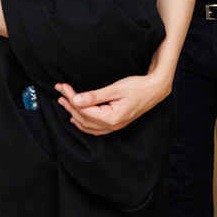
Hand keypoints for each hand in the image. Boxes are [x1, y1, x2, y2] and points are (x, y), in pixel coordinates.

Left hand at [55, 74, 171, 135]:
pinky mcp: (116, 123)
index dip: (71, 98)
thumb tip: (75, 100)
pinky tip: (76, 118)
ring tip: (63, 102)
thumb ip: (94, 96)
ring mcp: (114, 126)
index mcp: (111, 117)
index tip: (63, 87)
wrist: (155, 89)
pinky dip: (83, 123)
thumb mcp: (115, 89)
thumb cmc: (138, 87)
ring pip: (87, 125)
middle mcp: (112, 125)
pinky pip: (94, 128)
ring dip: (73, 114)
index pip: (84, 110)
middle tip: (60, 91)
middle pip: (83, 118)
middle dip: (69, 104)